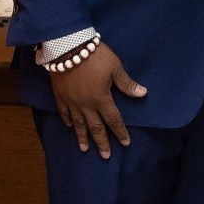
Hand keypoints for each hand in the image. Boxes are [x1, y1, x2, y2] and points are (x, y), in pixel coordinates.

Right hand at [48, 42, 144, 158]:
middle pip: (96, 127)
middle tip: (105, 156)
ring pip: (78, 124)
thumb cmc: (95, 55)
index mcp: (102, 99)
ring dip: (83, 137)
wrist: (67, 47)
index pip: (113, 120)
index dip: (120, 132)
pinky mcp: (61, 96)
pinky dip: (67, 121)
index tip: (125, 143)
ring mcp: (72, 102)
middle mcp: (87, 105)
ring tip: (85, 149)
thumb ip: (126, 83)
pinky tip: (69, 127)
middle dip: (102, 142)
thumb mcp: (115, 67)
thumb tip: (142, 94)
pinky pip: (64, 112)